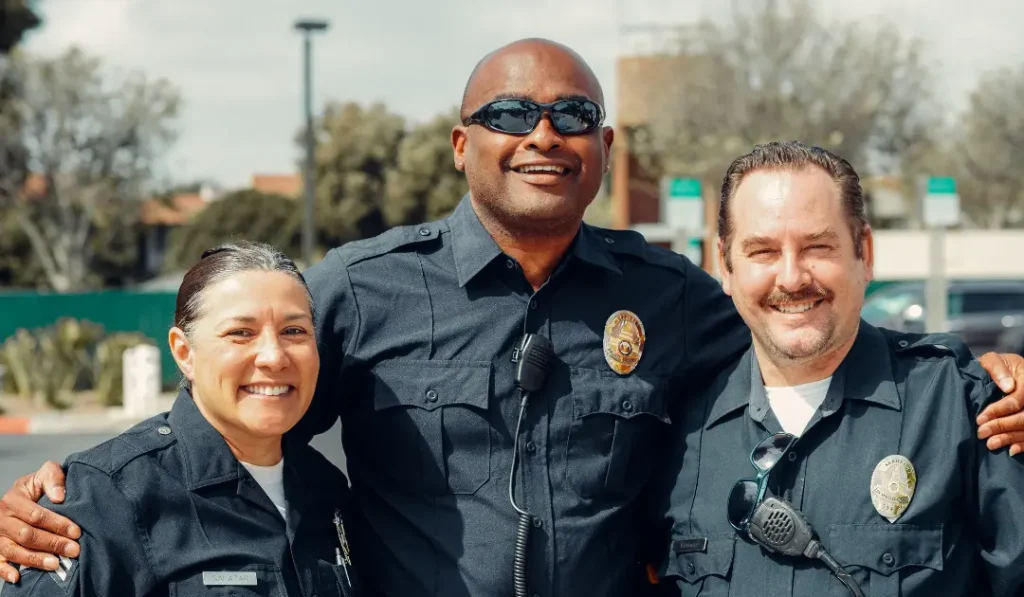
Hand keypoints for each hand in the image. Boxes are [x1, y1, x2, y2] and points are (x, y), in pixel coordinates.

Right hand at [0, 462, 80, 583]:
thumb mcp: (44, 475)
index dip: (57, 524)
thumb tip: (59, 497)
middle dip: (52, 543)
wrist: (22, 495)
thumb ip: (53, 478)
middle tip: (74, 550)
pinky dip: (4, 571)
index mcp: (13, 500)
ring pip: (13, 550)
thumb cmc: (37, 487)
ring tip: (56, 564)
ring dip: (35, 559)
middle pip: (26, 535)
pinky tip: (17, 577)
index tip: (76, 531)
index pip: (36, 515)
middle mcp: (2, 519)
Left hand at [976, 352, 1023, 455]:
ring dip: (1011, 438)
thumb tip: (1008, 386)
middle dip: (1002, 426)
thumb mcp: (993, 360)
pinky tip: (1011, 450)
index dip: (999, 410)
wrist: (1003, 370)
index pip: (1017, 400)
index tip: (980, 419)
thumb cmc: (996, 366)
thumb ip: (997, 368)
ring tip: (990, 444)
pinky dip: (1023, 444)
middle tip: (981, 433)